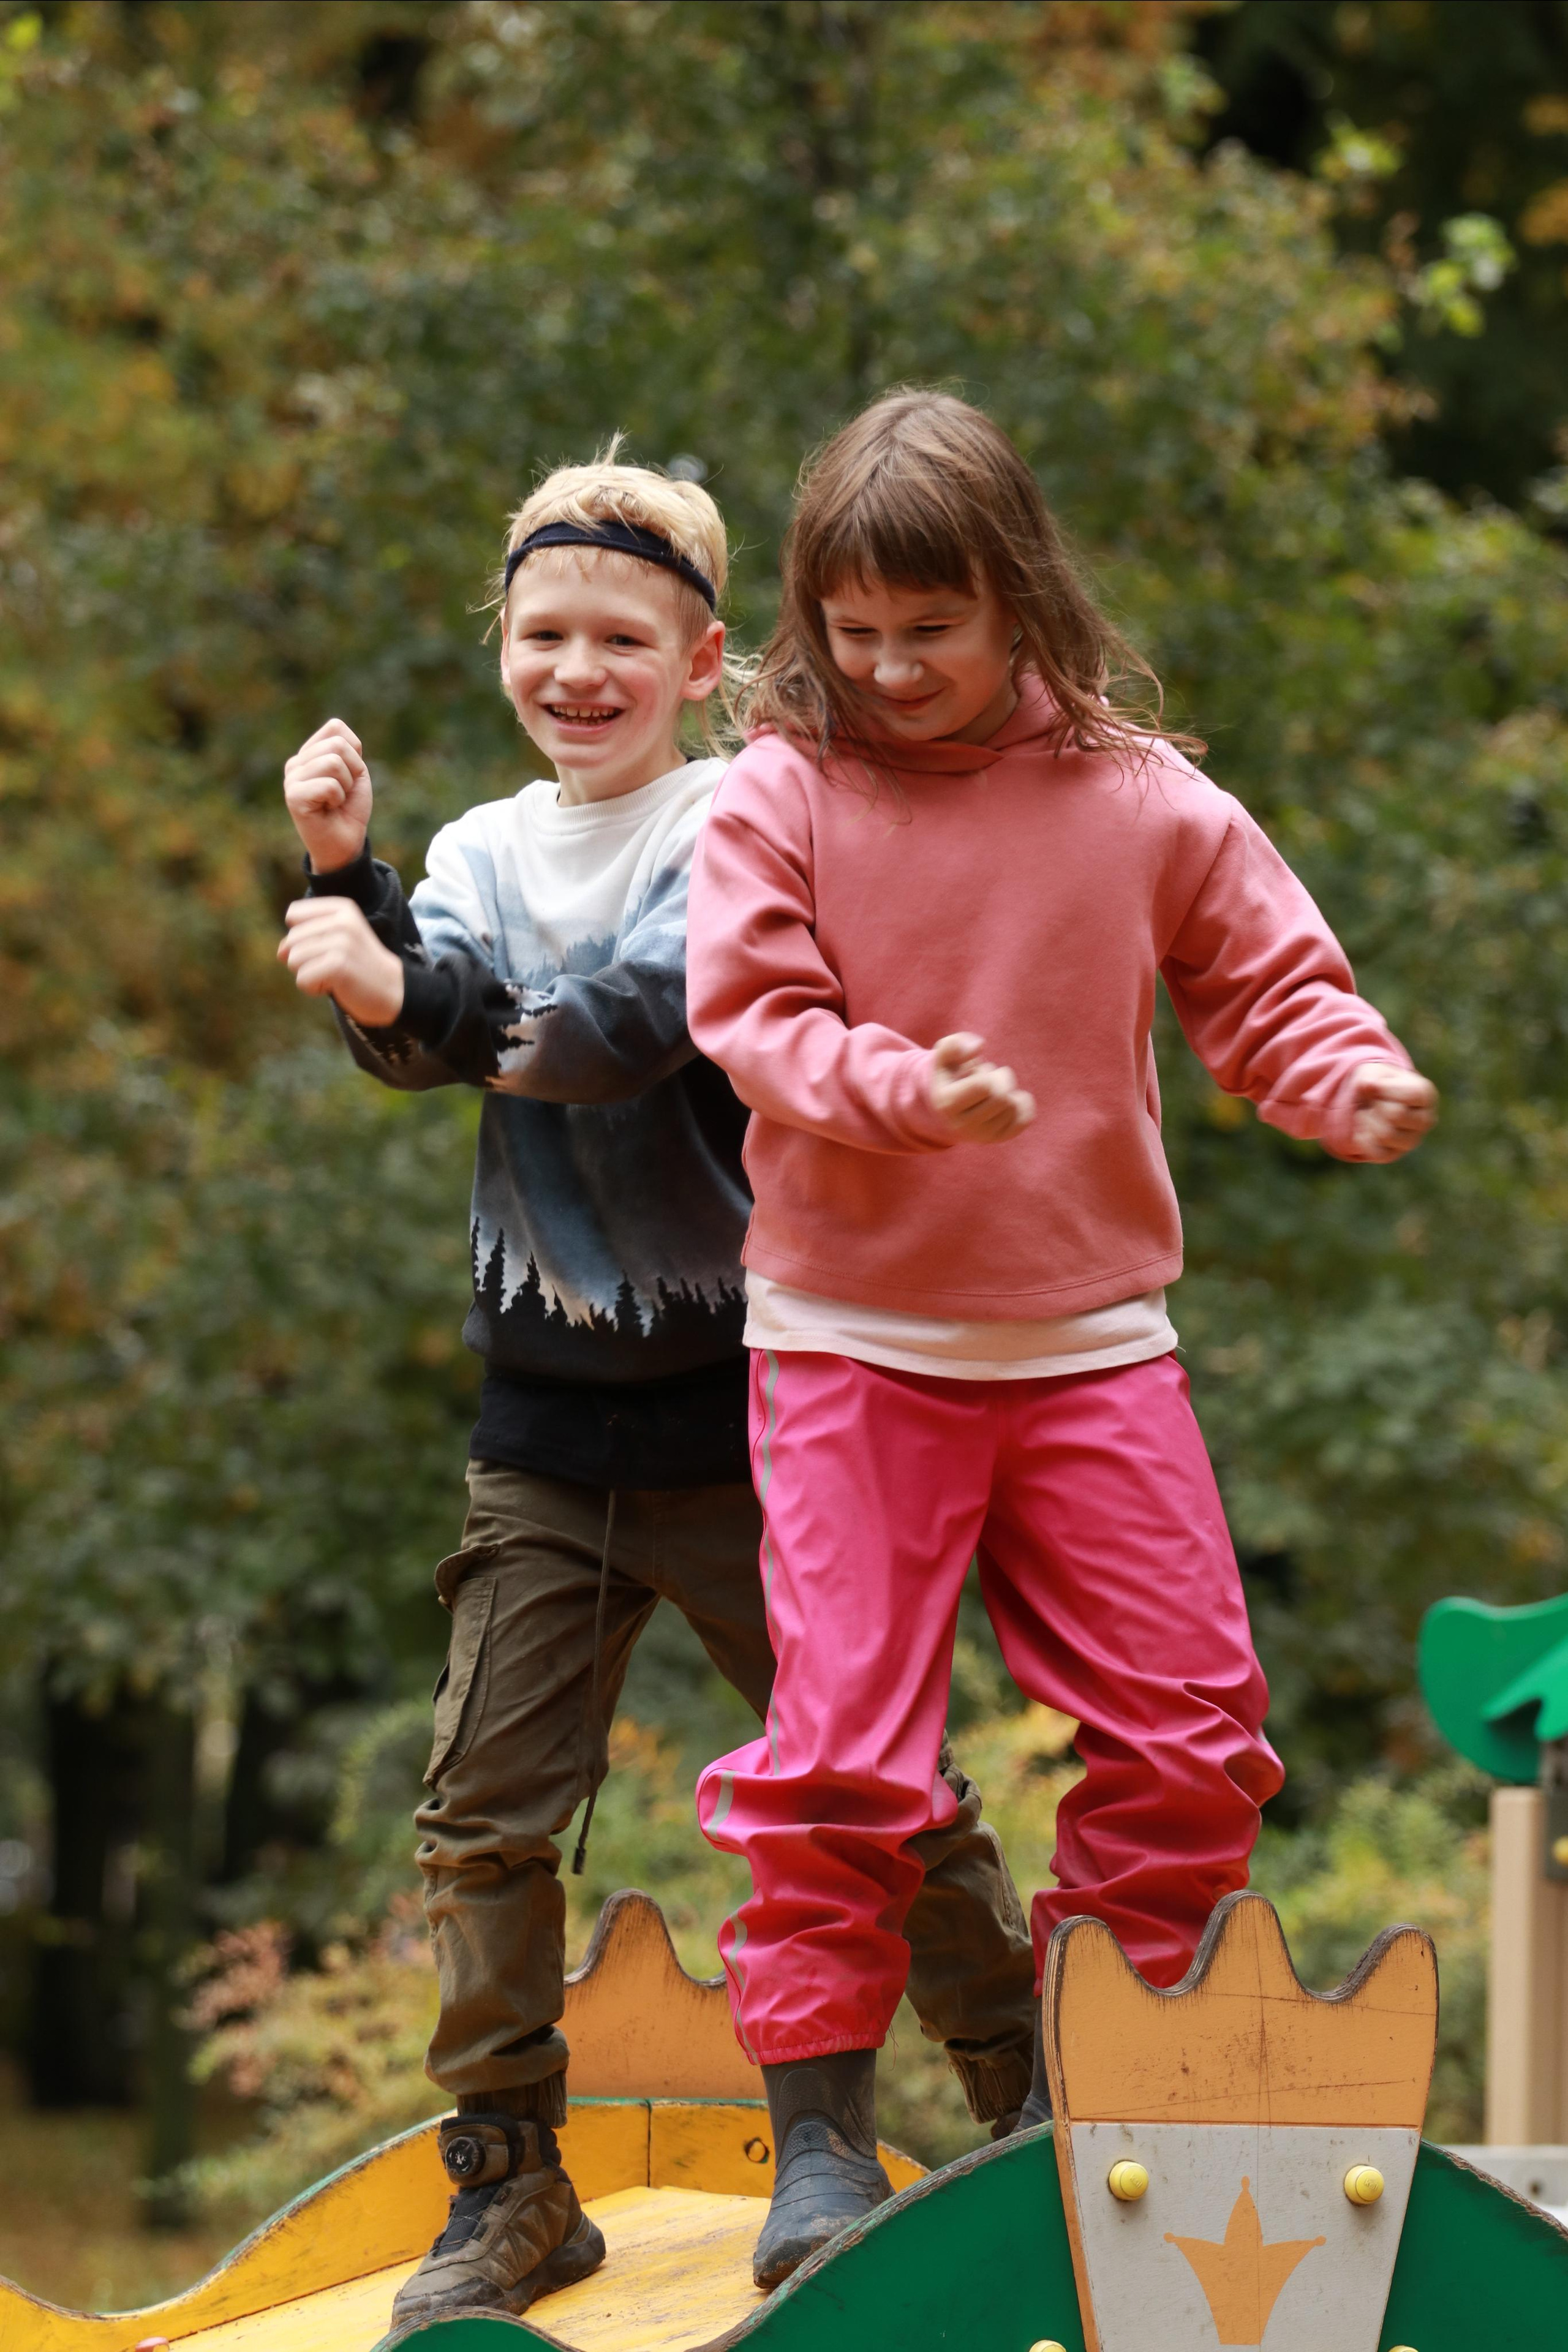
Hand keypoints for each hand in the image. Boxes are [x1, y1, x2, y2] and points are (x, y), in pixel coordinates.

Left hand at [278, 897, 405, 1026]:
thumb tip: (280, 952)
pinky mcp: (338, 965)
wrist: (393, 990)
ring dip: (307, 975)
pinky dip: (313, 988)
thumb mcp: (338, 938)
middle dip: (302, 960)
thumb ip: (308, 936)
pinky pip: (302, 978)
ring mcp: (341, 943)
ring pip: (293, 960)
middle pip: (290, 940)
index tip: (323, 946)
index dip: (299, 936)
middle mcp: (342, 921)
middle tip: (330, 967)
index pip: (293, 914)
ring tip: (332, 976)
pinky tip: (334, 986)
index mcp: (342, 908)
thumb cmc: (360, 966)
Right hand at [283, 717, 373, 871]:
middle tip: (343, 792)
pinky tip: (328, 809)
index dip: (354, 752)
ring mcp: (291, 779)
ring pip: (333, 762)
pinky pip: (329, 785)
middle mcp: (296, 763)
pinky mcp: (293, 797)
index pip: (336, 728)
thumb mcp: (355, 772)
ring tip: (335, 800)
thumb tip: (338, 731)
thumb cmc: (349, 809)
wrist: (344, 843)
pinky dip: (338, 798)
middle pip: (337, 744)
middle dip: (352, 770)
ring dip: (345, 785)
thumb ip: (346, 748)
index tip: (349, 775)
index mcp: (309, 753)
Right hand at [928, 1032, 1035, 1143]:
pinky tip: (1010, 1098)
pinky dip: (1023, 1103)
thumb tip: (979, 1047)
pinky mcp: (998, 1138)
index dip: (987, 1072)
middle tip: (990, 1077)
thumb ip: (954, 1044)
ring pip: (1013, 1107)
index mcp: (947, 1104)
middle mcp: (963, 1126)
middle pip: (1001, 1097)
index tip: (980, 1071)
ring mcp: (981, 1136)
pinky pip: (1025, 1119)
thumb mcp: (944, 1055)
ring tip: (992, 1090)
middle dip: (1001, 1079)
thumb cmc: (950, 1074)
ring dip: (1008, 1090)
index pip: (984, 1086)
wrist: (948, 1106)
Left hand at [1349, 1061, 1437, 1161]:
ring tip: (1367, 1113)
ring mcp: (1412, 1140)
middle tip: (1373, 1100)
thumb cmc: (1378, 1084)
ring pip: (1385, 1135)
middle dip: (1377, 1104)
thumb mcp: (1375, 1072)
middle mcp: (1426, 1120)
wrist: (1372, 1101)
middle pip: (1396, 1115)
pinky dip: (1362, 1138)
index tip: (1375, 1085)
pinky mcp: (1394, 1154)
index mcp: (1427, 1095)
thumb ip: (1371, 1077)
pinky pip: (1375, 1152)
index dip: (1386, 1089)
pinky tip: (1364, 1127)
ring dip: (1367, 1121)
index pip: (1412, 1095)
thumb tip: (1367, 1085)